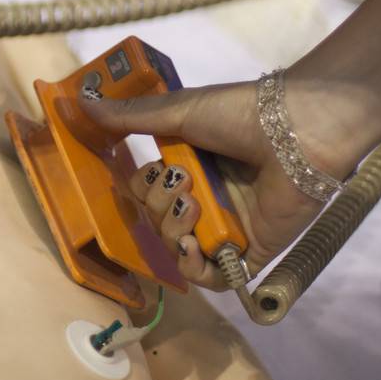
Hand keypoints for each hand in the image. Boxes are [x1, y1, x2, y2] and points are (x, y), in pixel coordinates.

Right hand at [82, 78, 364, 288]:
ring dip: (174, 231)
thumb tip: (82, 103)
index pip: (148, 190)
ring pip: (179, 249)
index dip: (143, 186)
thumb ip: (133, 116)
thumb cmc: (242, 114)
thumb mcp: (180, 110)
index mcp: (191, 164)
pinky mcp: (251, 251)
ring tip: (193, 208)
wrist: (298, 132)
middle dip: (159, 205)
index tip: (155, 171)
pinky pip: (213, 276)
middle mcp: (207, 196)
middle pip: (158, 220)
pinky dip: (195, 268)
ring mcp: (228, 226)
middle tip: (183, 185)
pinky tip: (194, 247)